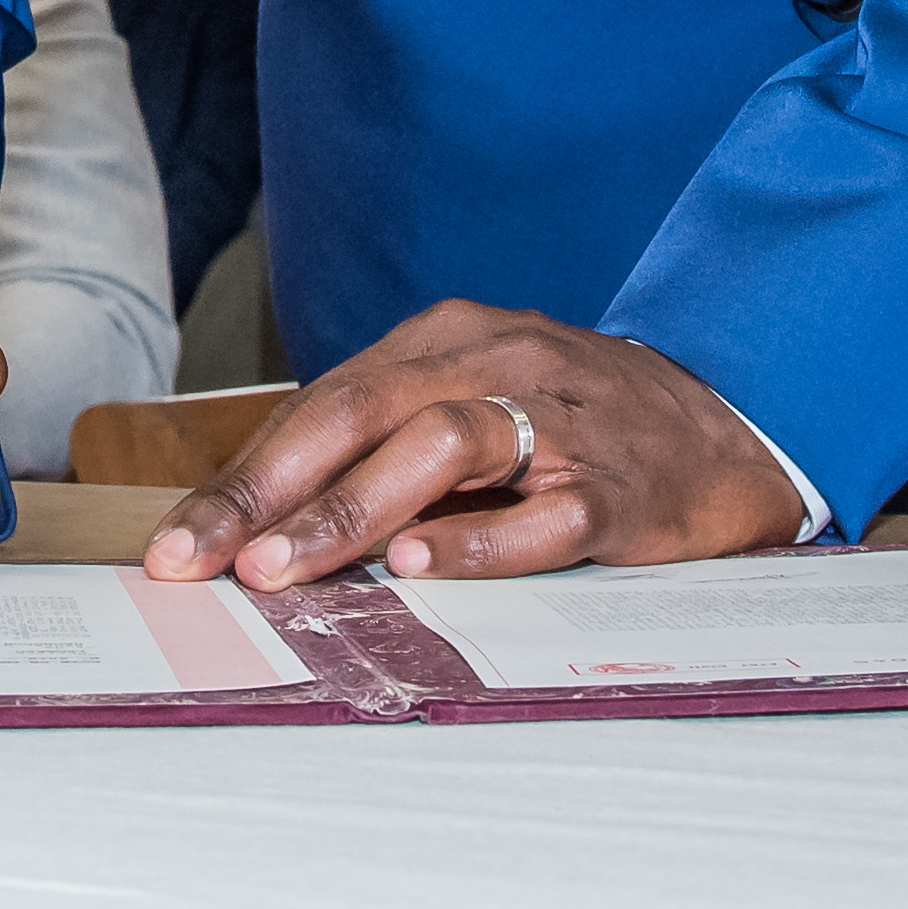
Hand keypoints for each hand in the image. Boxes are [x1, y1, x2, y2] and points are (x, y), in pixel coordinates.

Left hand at [143, 299, 805, 590]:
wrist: (730, 429)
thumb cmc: (576, 428)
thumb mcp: (475, 411)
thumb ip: (385, 453)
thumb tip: (264, 526)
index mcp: (448, 342)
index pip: (324, 405)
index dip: (244, 476)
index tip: (177, 543)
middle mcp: (496, 363)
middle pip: (366, 411)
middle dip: (272, 490)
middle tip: (205, 558)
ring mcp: (560, 421)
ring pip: (441, 445)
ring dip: (353, 508)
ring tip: (283, 567)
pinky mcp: (618, 486)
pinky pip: (544, 513)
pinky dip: (481, 539)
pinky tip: (423, 567)